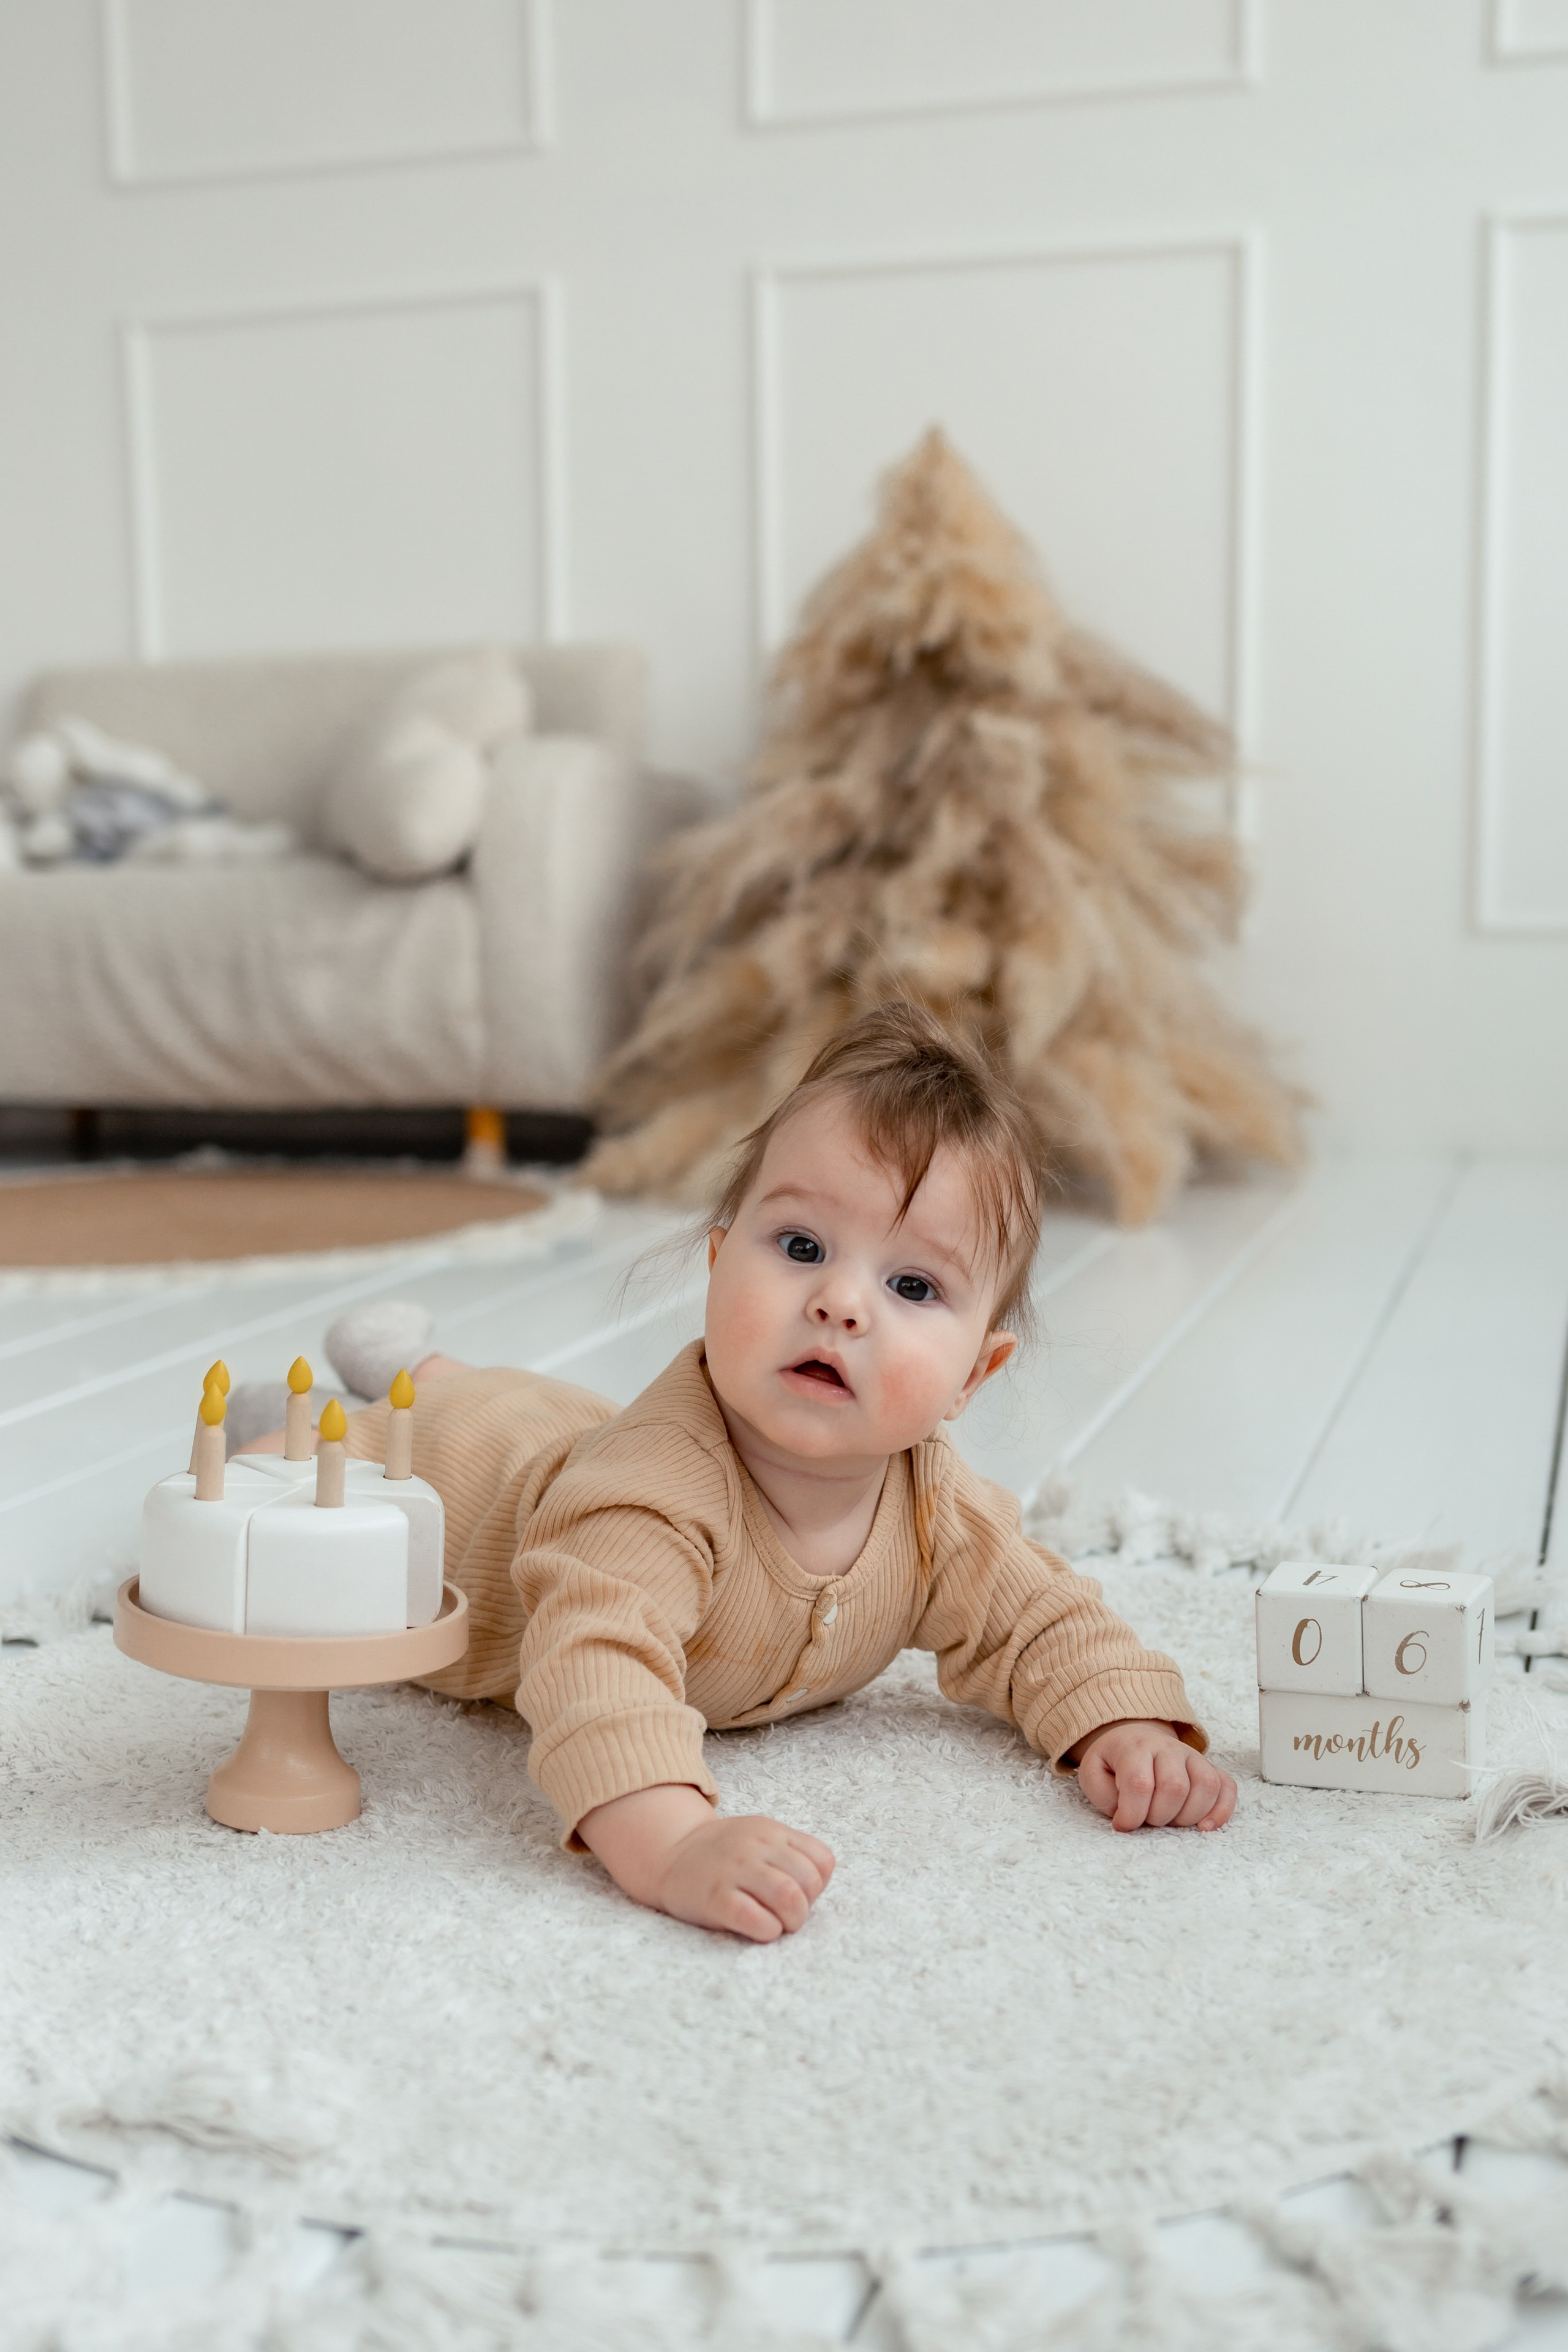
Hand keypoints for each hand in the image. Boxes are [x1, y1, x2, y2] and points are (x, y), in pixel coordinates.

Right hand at [578, 1782, 834, 1941]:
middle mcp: (756, 1847)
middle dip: (806, 1907)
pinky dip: (767, 1931)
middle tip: (786, 1914)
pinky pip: (757, 1920)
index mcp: (772, 1832)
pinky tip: (756, 1928)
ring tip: (776, 1924)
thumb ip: (790, 1851)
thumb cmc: (722, 1853)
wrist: (668, 1852)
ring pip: (789, 1898)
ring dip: (791, 1921)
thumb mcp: (759, 1837)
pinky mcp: (715, 1898)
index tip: (799, 1892)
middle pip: (809, 1882)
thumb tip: (818, 1882)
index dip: (818, 1884)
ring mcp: (735, 1871)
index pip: (823, 1860)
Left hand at [1073, 1719, 1235, 1832]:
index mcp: (1134, 1748)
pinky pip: (1227, 1786)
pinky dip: (1222, 1810)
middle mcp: (1167, 1748)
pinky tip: (1205, 1826)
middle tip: (1147, 1820)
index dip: (1132, 1813)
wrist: (1133, 1737)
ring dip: (1189, 1816)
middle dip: (1159, 1816)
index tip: (1123, 1825)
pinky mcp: (1209, 1767)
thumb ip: (1104, 1796)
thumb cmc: (1113, 1762)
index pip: (1139, 1783)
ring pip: (1206, 1786)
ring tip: (1171, 1821)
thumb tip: (1128, 1820)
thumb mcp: (1092, 1773)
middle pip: (1175, 1787)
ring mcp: (1192, 1756)